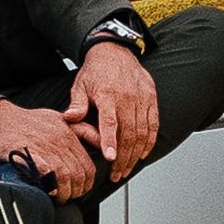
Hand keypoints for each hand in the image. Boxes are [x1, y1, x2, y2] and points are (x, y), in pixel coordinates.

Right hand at [0, 90, 103, 199]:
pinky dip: (49, 183)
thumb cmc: (28, 121)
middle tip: (67, 197)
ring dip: (63, 192)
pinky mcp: (27, 152)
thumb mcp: (60, 118)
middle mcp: (59, 140)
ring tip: (57, 197)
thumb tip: (101, 141)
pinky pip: (44, 170)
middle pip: (78, 174)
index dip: (86, 184)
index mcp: (69, 134)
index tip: (79, 190)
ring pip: (65, 175)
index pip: (88, 166)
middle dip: (75, 192)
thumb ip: (82, 130)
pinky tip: (48, 190)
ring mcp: (44, 146)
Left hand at [73, 37, 161, 186]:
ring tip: (127, 168)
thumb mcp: (80, 85)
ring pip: (142, 132)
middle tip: (116, 173)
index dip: (110, 141)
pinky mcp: (151, 98)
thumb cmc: (96, 71)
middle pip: (128, 133)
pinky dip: (149, 141)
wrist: (114, 50)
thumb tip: (70, 118)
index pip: (110, 121)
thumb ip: (77, 104)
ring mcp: (142, 97)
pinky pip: (153, 124)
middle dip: (123, 158)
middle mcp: (127, 97)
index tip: (110, 158)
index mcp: (107, 94)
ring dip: (135, 154)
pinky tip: (142, 154)